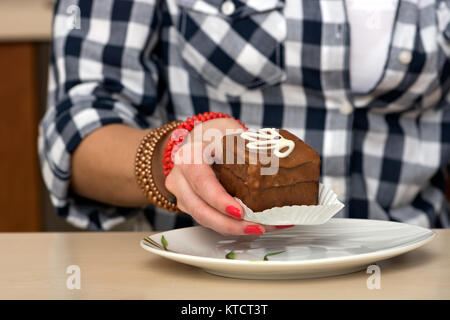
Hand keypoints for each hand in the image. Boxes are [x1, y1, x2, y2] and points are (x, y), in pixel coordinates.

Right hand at [164, 118, 277, 235]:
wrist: (198, 140)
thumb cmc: (214, 136)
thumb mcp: (228, 132)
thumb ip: (245, 145)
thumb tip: (277, 156)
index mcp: (189, 158)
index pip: (202, 182)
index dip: (220, 200)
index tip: (240, 212)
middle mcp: (181, 180)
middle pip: (202, 210)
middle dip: (232, 224)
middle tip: (258, 226)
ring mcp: (184, 196)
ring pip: (206, 220)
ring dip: (235, 228)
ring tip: (263, 227)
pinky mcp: (193, 207)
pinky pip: (211, 220)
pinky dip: (232, 226)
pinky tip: (253, 226)